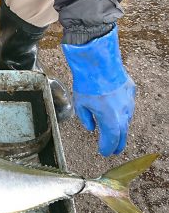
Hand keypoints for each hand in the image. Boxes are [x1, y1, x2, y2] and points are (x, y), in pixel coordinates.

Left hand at [62, 26, 135, 156]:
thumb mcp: (80, 103)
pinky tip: (117, 108)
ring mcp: (129, 101)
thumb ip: (85, 118)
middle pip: (123, 134)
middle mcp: (123, 113)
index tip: (103, 152)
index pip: (111, 140)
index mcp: (110, 120)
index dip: (108, 148)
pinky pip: (128, 103)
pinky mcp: (131, 89)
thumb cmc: (87, 83)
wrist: (98, 61)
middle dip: (118, 144)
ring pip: (127, 118)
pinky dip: (123, 109)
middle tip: (114, 149)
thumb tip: (91, 127)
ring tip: (115, 130)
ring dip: (121, 126)